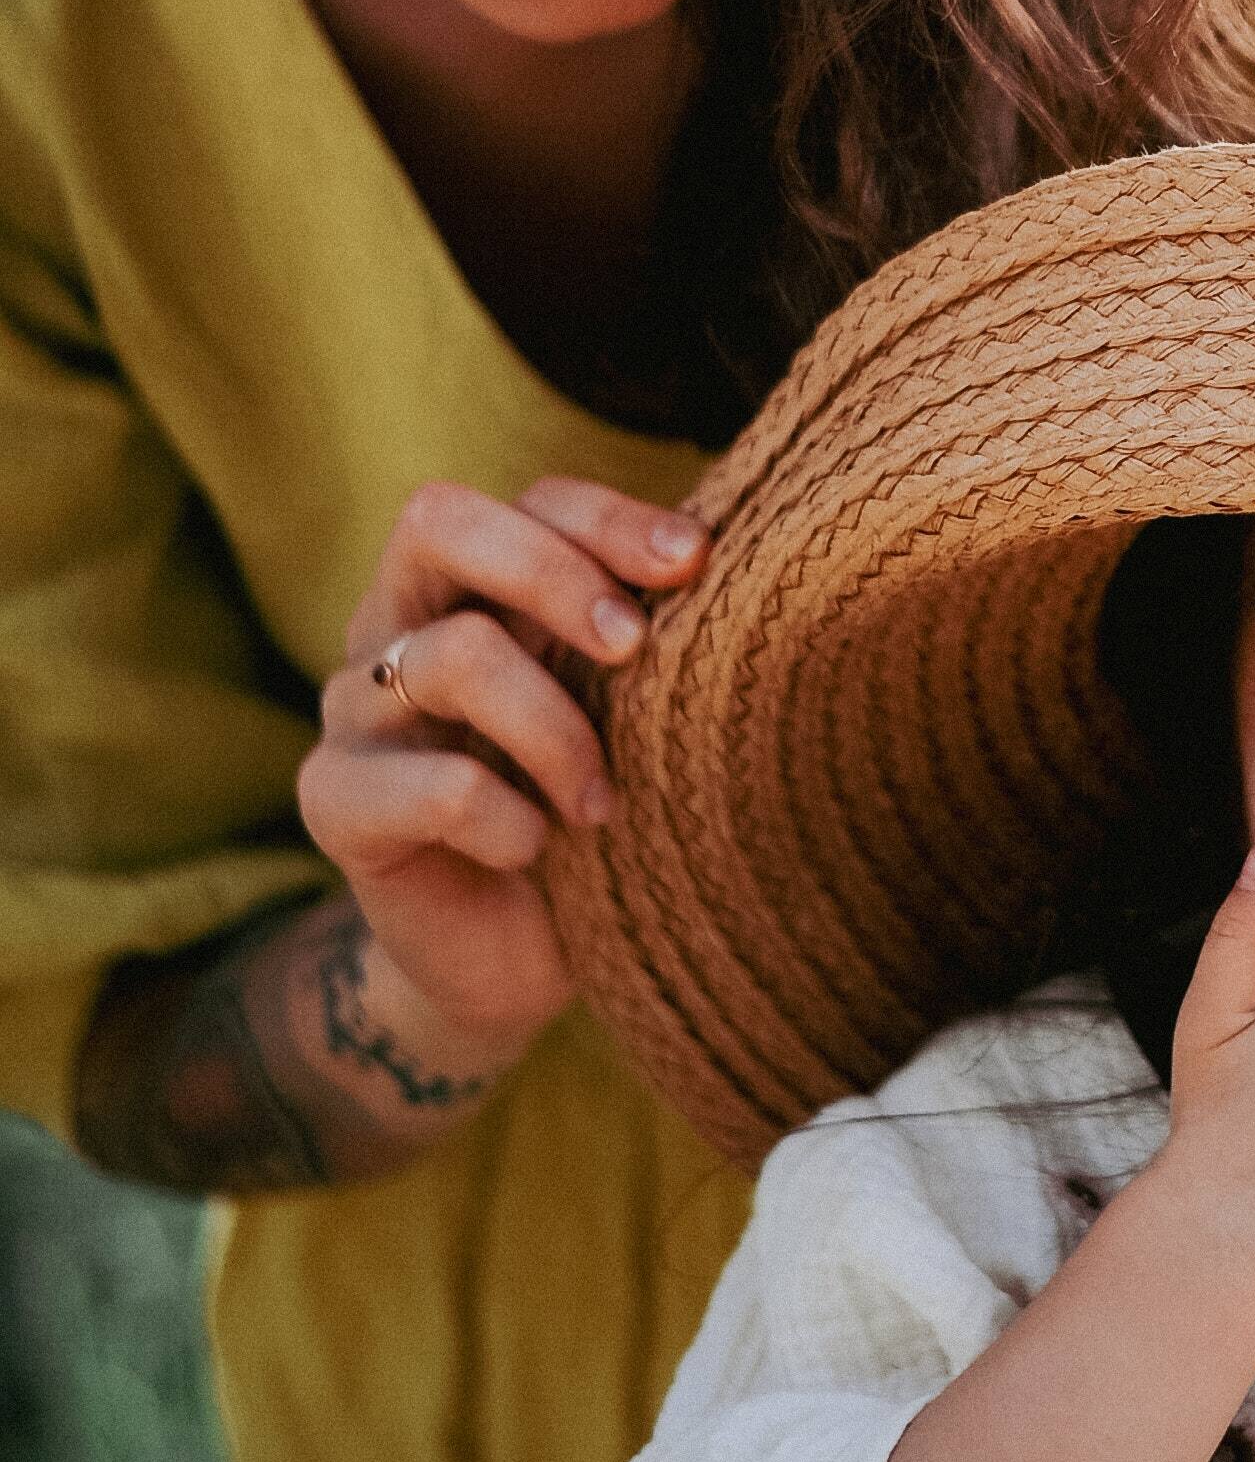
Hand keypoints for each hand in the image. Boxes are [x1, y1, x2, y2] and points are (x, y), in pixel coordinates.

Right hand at [297, 474, 704, 1069]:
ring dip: (555, 729)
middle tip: (635, 648)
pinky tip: (535, 851)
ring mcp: (352, 709)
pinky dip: (508, 819)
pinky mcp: (331, 800)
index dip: (609, 517)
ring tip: (601, 804)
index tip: (694, 562)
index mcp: (469, 585)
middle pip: (440, 523)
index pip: (529, 499)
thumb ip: (640, 637)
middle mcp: (394, 624)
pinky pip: (433, 784)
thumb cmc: (583, 814)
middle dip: (554, 574)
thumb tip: (717, 558)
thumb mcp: (621, 712)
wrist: (509, 962)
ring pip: (451, 656)